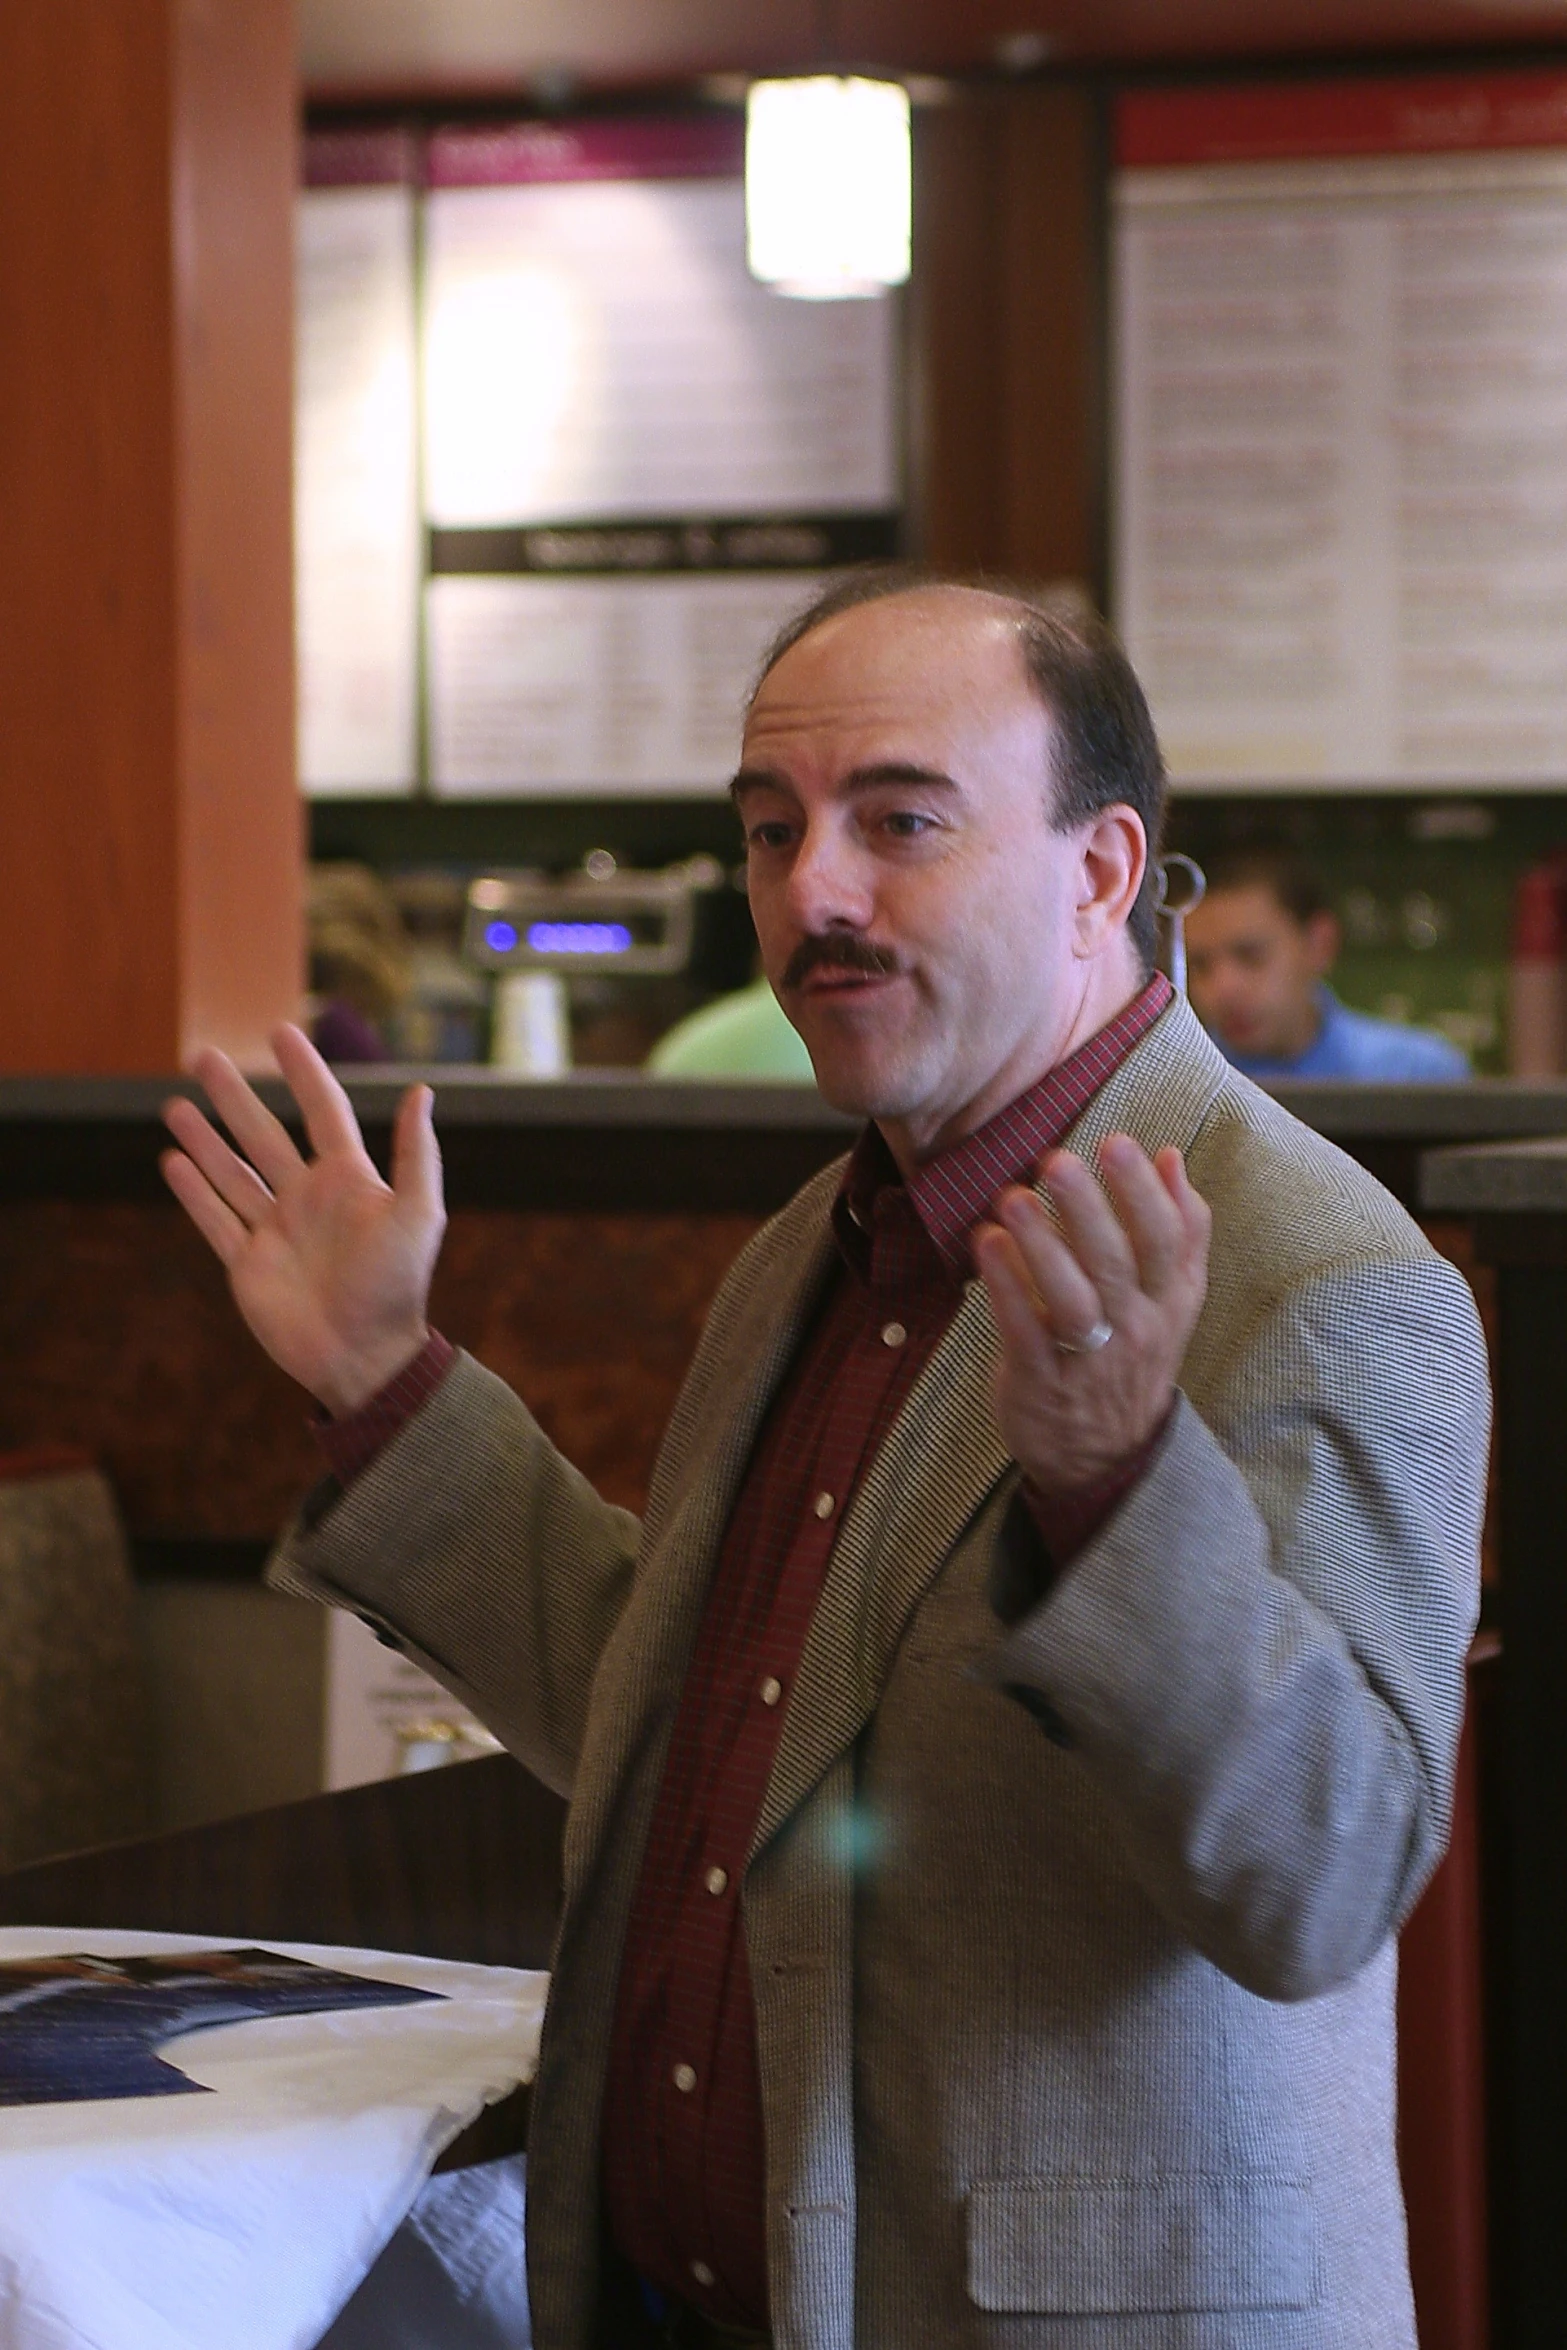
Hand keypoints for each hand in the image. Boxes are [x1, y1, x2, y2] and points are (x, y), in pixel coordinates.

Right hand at [160, 1024, 446, 1415]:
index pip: (322, 1110)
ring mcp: (275, 1231)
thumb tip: (421, 1091)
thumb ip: (417, 1154)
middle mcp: (308, 1199)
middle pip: (263, 1134)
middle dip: (233, 1096)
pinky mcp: (248, 1265)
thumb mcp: (418, 1214)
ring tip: (174, 1104)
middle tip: (202, 1056)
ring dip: (204, 1138)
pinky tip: (172, 1161)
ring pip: (231, 1173)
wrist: (366, 1357)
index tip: (278, 1032)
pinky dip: (194, 1192)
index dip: (303, 1072)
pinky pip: (216, 1220)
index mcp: (349, 1181)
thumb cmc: (397, 1285)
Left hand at [972, 1134, 1209, 1500]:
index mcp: (1171, 1299)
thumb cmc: (1133, 1353)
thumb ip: (1180, 1228)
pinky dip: (1006, 1288)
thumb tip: (1171, 1156)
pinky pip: (1025, 1331)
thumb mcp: (1174, 1297)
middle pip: (1117, 1263)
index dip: (1145, 1192)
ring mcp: (1089, 1359)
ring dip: (1041, 1246)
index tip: (1119, 1142)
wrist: (1108, 1456)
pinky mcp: (1041, 1381)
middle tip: (1058, 1159)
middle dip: (1088, 1208)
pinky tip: (985, 1244)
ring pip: (1071, 1300)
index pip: (1168, 1239)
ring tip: (1012, 1197)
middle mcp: (1136, 1327)